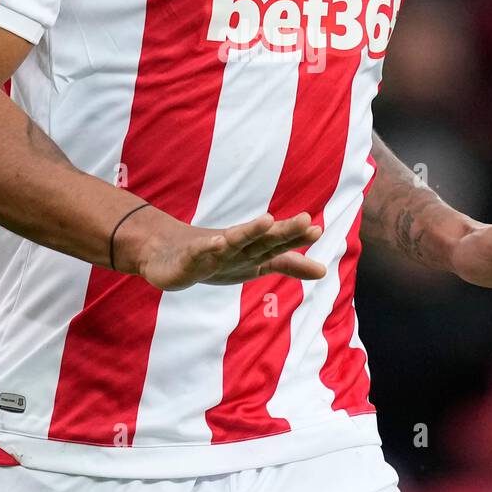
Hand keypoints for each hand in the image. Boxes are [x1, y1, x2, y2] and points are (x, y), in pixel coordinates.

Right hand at [118, 208, 326, 290]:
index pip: (278, 244)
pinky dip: (209, 247)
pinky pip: (200, 252)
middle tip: (306, 219)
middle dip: (283, 231)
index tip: (317, 229)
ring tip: (268, 221)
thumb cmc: (218, 257)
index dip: (296, 238)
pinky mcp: (190, 258)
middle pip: (262, 239)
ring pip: (234, 240)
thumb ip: (289, 265)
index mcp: (252, 250)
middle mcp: (236, 247)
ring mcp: (212, 251)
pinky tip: (219, 242)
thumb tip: (324, 271)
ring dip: (250, 231)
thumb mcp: (257, 264)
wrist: (167, 255)